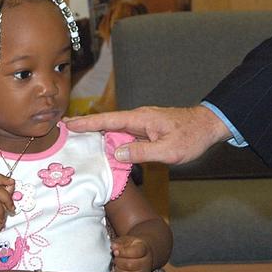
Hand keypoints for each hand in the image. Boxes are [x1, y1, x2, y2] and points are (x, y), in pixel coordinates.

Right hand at [67, 105, 229, 164]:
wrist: (208, 127)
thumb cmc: (191, 137)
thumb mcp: (168, 150)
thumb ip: (141, 152)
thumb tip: (116, 153)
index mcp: (140, 119)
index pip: (108, 120)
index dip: (87, 123)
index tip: (67, 124)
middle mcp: (138, 118)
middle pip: (107, 123)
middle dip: (85, 127)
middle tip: (63, 131)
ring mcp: (142, 124)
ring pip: (115, 129)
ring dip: (97, 134)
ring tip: (77, 140)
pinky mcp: (147, 130)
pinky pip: (125, 135)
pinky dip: (111, 139)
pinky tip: (105, 147)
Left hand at [110, 235, 153, 271]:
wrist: (143, 254)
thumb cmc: (132, 246)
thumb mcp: (127, 240)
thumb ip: (120, 242)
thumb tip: (113, 247)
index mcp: (144, 249)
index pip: (135, 252)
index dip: (123, 252)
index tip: (115, 251)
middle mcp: (147, 262)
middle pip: (129, 265)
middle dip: (118, 261)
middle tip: (115, 258)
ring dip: (118, 269)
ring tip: (117, 264)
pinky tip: (119, 269)